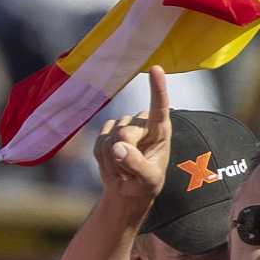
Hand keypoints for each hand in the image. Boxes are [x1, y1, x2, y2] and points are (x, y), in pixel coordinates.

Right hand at [92, 67, 171, 203]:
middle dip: (123, 155)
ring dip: (113, 161)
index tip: (155, 68)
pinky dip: (103, 160)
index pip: (160, 106)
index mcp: (160, 130)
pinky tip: (113, 165)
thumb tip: (118, 146)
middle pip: (125, 133)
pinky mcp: (107, 131)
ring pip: (110, 140)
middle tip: (130, 173)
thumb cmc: (146, 184)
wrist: (128, 190)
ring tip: (124, 170)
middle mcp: (142, 123)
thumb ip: (137, 165)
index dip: (157, 88)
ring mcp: (123, 125)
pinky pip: (98, 143)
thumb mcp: (148, 181)